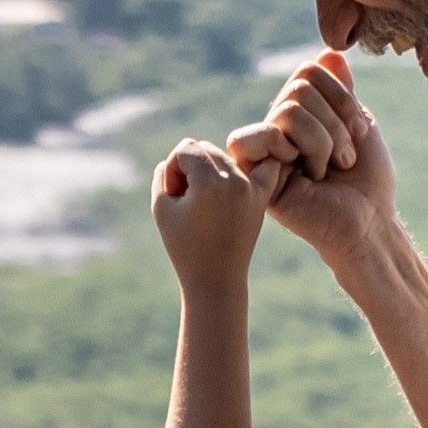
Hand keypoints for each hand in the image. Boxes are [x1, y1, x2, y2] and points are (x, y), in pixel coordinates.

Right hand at [148, 131, 282, 295]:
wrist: (216, 279)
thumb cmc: (183, 247)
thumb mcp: (162, 207)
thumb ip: (162, 174)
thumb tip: (175, 160)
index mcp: (210, 182)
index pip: (186, 148)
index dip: (173, 170)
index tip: (173, 196)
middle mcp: (235, 179)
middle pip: (206, 148)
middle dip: (190, 167)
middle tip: (187, 199)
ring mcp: (251, 188)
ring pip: (225, 157)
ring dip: (210, 171)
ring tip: (204, 201)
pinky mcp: (261, 197)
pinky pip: (265, 166)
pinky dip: (254, 165)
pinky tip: (241, 176)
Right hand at [259, 49, 395, 241]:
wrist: (369, 222)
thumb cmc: (368, 180)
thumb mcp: (358, 124)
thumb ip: (340, 89)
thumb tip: (329, 51)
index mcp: (302, 115)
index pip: (309, 71)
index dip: (341, 96)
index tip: (358, 131)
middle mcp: (279, 128)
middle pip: (299, 87)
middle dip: (335, 122)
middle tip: (345, 158)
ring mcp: (266, 149)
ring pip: (287, 109)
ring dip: (323, 141)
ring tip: (328, 170)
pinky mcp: (255, 173)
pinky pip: (258, 136)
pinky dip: (291, 148)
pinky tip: (303, 175)